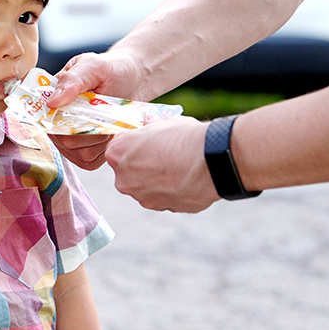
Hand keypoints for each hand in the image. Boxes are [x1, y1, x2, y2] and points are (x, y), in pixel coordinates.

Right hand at [46, 50, 143, 169]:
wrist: (133, 79)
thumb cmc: (110, 70)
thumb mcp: (91, 66)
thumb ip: (72, 80)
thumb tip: (52, 102)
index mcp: (51, 101)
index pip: (43, 120)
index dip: (60, 121)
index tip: (84, 109)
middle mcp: (57, 124)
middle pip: (64, 141)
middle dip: (89, 127)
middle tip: (103, 109)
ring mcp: (71, 142)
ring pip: (80, 153)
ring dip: (100, 137)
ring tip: (109, 118)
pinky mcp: (88, 153)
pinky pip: (91, 160)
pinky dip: (106, 148)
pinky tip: (112, 132)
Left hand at [105, 116, 219, 211]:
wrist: (212, 160)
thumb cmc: (185, 137)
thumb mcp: (164, 122)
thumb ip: (150, 125)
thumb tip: (148, 121)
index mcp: (117, 153)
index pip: (117, 147)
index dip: (133, 144)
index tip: (146, 142)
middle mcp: (123, 178)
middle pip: (127, 170)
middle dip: (142, 164)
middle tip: (163, 155)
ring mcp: (140, 196)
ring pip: (144, 186)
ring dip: (156, 180)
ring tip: (178, 167)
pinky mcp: (160, 208)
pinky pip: (161, 197)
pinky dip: (170, 191)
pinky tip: (184, 179)